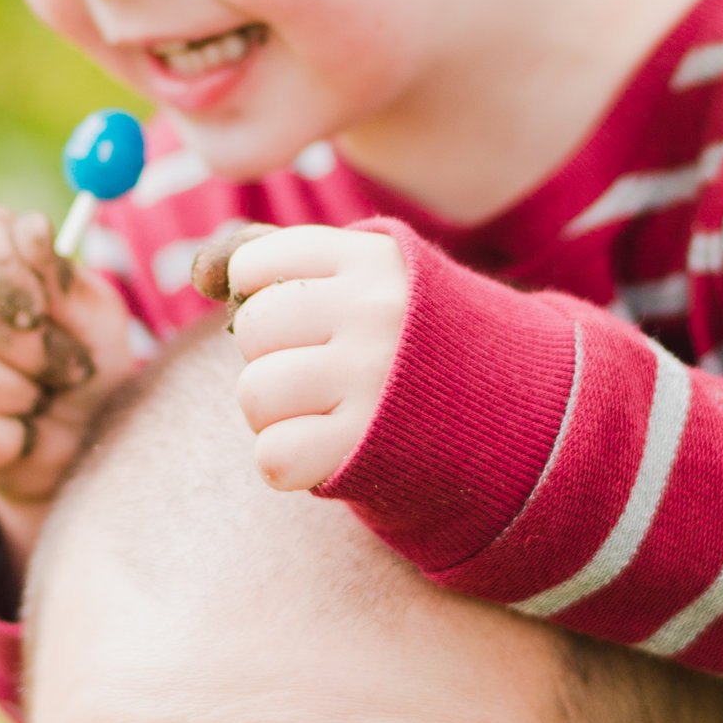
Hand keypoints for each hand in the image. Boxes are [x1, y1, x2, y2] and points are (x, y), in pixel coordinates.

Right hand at [0, 205, 136, 516]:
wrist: (82, 439)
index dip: (10, 267)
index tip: (45, 308)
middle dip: (32, 347)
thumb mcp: (97, 322)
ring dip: (20, 395)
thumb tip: (32, 230)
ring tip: (43, 400)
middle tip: (70, 369)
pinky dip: (8, 439)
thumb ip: (65, 282)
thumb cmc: (86, 362)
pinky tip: (24, 434)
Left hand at [225, 223, 411, 491]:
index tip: (312, 323)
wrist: (522, 417)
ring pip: (254, 394)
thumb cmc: (421, 345)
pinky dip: (288, 463)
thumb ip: (282, 261)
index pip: (254, 267)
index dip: (265, 299)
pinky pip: (273, 456)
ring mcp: (374, 378)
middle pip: (250, 330)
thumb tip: (200, 274)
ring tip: (323, 413)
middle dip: (272, 359)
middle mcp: (375, 311)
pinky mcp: (369, 444)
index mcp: (372, 259)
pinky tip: (326, 450)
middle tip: (322, 376)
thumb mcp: (369, 281)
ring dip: (276, 415)